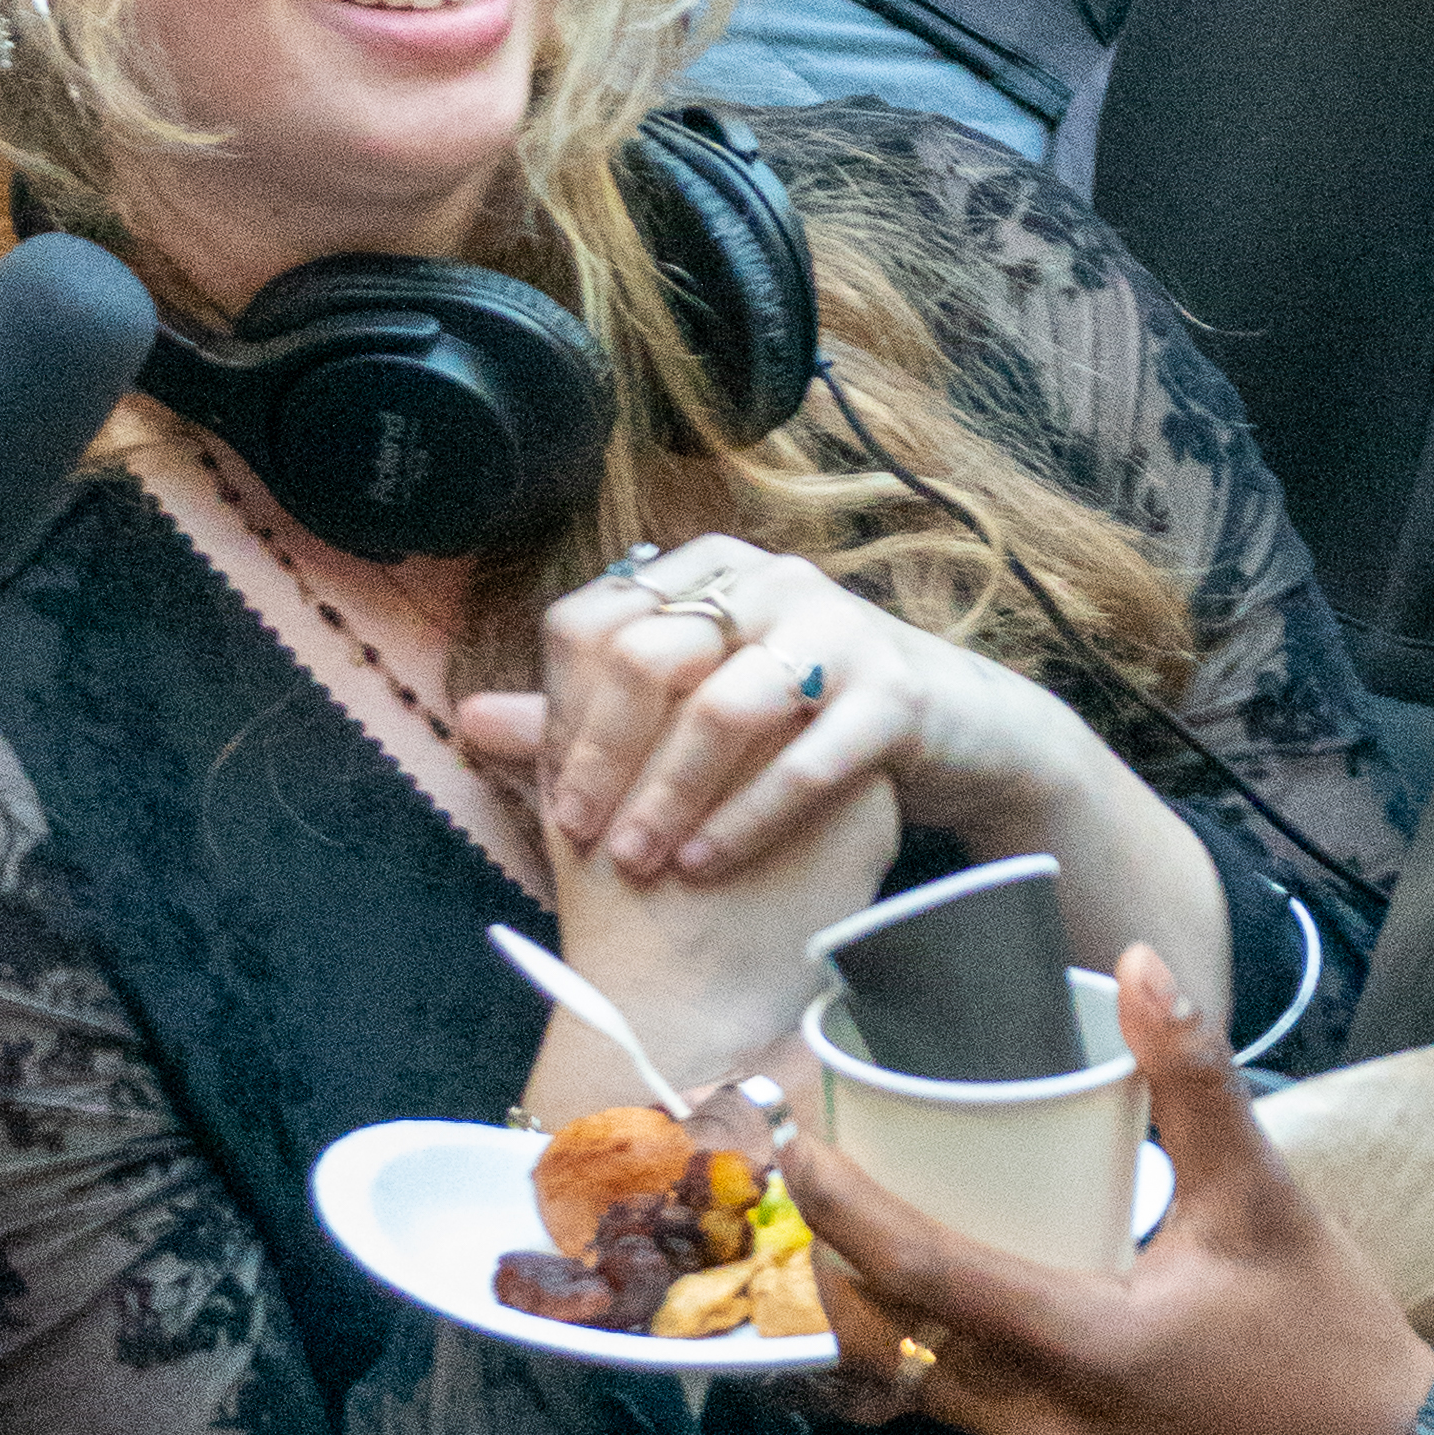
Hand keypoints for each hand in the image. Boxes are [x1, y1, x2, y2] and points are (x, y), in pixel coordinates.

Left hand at [467, 547, 1089, 889]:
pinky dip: (750, 817)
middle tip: (590, 841)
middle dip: (610, 759)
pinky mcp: (897, 692)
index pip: (597, 621)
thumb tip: (473, 721)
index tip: (556, 804)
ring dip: (676, 793)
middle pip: (651, 657)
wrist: (960, 730)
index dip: (565, 715)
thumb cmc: (805, 718)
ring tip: (647, 861)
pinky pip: (809, 758)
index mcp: (709, 570)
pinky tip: (711, 863)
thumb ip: (588, 714)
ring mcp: (840, 628)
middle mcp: (771, 580)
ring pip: (727, 707)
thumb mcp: (694, 707)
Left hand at [787, 944, 1433, 1434]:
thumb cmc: (1331, 1343)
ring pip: (958, 1410)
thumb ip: (1194, 1082)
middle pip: (904, 1354)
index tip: (798, 1155)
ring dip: (938, 1346)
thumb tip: (1141, 963)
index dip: (845, 1213)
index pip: (925, 1277)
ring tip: (950, 1275)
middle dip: (851, 1285)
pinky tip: (1058, 1365)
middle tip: (835, 1216)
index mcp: (1088, 1348)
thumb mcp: (1267, 1201)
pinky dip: (1013, 1406)